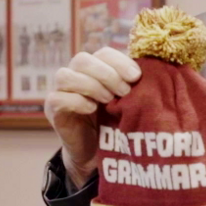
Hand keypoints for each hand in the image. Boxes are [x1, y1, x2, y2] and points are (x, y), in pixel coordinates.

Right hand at [43, 48, 140, 183]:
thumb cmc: (113, 123)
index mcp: (94, 69)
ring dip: (91, 85)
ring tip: (109, 100)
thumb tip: (153, 71)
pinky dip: (77, 101)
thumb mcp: (125, 102)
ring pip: (65, 75)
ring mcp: (60, 91)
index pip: (103, 53)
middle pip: (82, 59)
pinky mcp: (52, 110)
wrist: (95, 152)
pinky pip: (57, 98)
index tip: (136, 76)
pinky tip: (91, 109)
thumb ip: (131, 86)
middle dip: (107, 74)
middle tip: (124, 91)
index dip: (119, 61)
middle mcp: (74, 75)